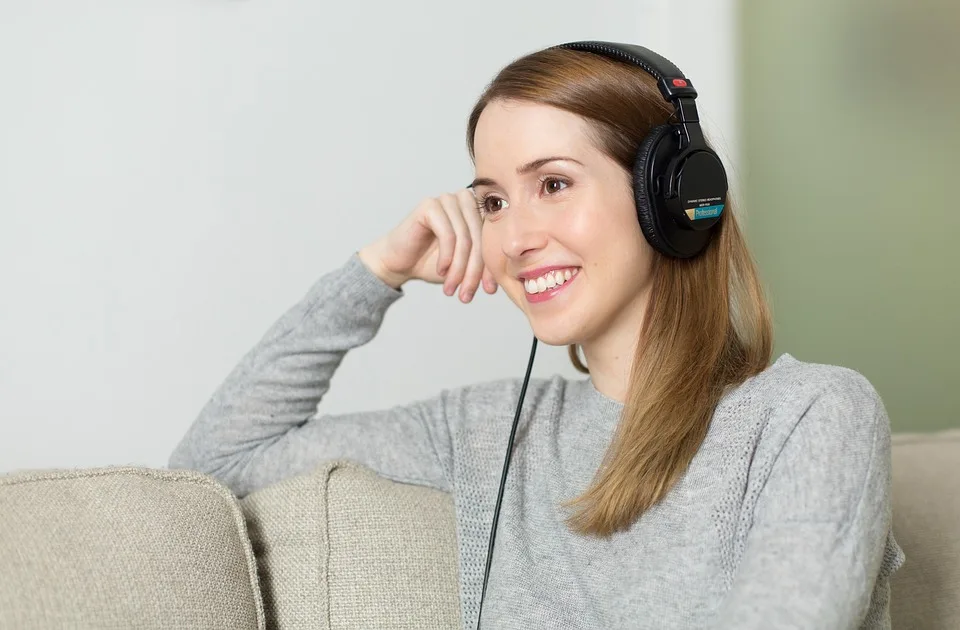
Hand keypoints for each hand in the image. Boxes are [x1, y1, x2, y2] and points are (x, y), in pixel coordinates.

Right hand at [358, 189, 497, 301]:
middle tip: (466, 294)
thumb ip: (485, 264)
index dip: (491, 267)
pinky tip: (441, 271)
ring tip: (451, 288)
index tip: (489, 291)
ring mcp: (446, 200)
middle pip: (480, 238)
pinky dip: (446, 256)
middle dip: (474, 271)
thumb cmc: (433, 263)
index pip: (492, 239)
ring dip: (459, 268)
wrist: (399, 263)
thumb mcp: (465, 266)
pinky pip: (447, 234)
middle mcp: (464, 200)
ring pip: (465, 238)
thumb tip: (508, 275)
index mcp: (477, 211)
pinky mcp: (430, 206)